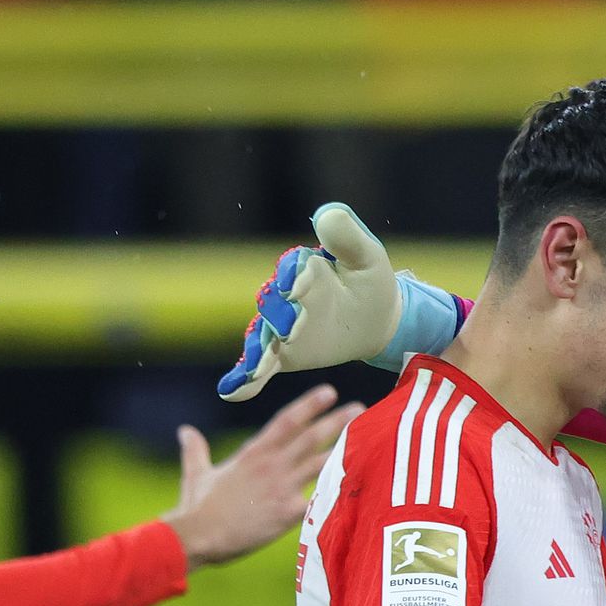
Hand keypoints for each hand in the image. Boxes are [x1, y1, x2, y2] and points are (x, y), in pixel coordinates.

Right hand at [163, 386, 355, 566]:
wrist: (198, 536)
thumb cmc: (197, 508)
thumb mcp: (196, 473)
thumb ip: (195, 450)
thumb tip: (185, 431)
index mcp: (253, 453)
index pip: (286, 422)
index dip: (309, 405)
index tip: (329, 392)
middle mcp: (271, 465)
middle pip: (310, 438)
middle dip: (336, 421)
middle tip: (361, 409)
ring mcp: (281, 488)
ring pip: (320, 463)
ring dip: (343, 450)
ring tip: (367, 440)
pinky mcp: (286, 513)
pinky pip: (318, 500)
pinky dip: (337, 493)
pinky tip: (359, 487)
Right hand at [219, 204, 403, 401]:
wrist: (376, 319)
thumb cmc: (370, 282)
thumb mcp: (367, 257)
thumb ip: (348, 237)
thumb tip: (327, 214)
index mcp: (304, 268)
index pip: (294, 271)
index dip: (294, 279)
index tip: (296, 286)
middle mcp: (285, 297)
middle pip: (275, 306)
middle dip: (281, 317)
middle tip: (289, 330)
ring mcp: (280, 326)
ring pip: (263, 337)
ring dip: (257, 352)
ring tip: (254, 368)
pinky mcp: (282, 353)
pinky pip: (261, 365)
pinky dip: (244, 378)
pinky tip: (229, 391)